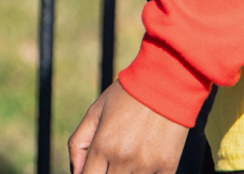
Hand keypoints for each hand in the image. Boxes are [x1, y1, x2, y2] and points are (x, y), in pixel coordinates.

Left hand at [69, 81, 190, 173]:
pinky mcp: (167, 166)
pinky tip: (144, 166)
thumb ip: (78, 143)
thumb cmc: (128, 93)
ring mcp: (146, 165)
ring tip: (128, 159)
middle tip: (110, 163)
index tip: (94, 170)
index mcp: (103, 146)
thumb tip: (75, 173)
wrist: (168, 79)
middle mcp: (123, 159)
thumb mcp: (96, 111)